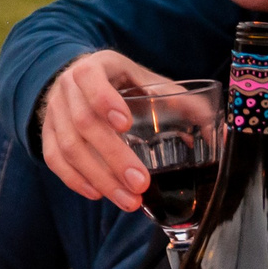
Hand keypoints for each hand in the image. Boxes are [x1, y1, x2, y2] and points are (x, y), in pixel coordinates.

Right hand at [39, 50, 166, 212]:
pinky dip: (75, 180)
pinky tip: (98, 195)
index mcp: (94, 68)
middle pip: (83, 124)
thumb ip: (180, 101)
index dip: (105, 101)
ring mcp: (52, 112)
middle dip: (113, 157)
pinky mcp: (45, 133)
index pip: (92, 81)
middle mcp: (67, 88)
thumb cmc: (120, 82)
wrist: (76, 79)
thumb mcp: (146, 80)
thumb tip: (222, 130)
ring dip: (99, 177)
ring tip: (128, 201)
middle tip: (140, 183)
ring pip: (68, 148)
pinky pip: (54, 160)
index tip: (125, 124)